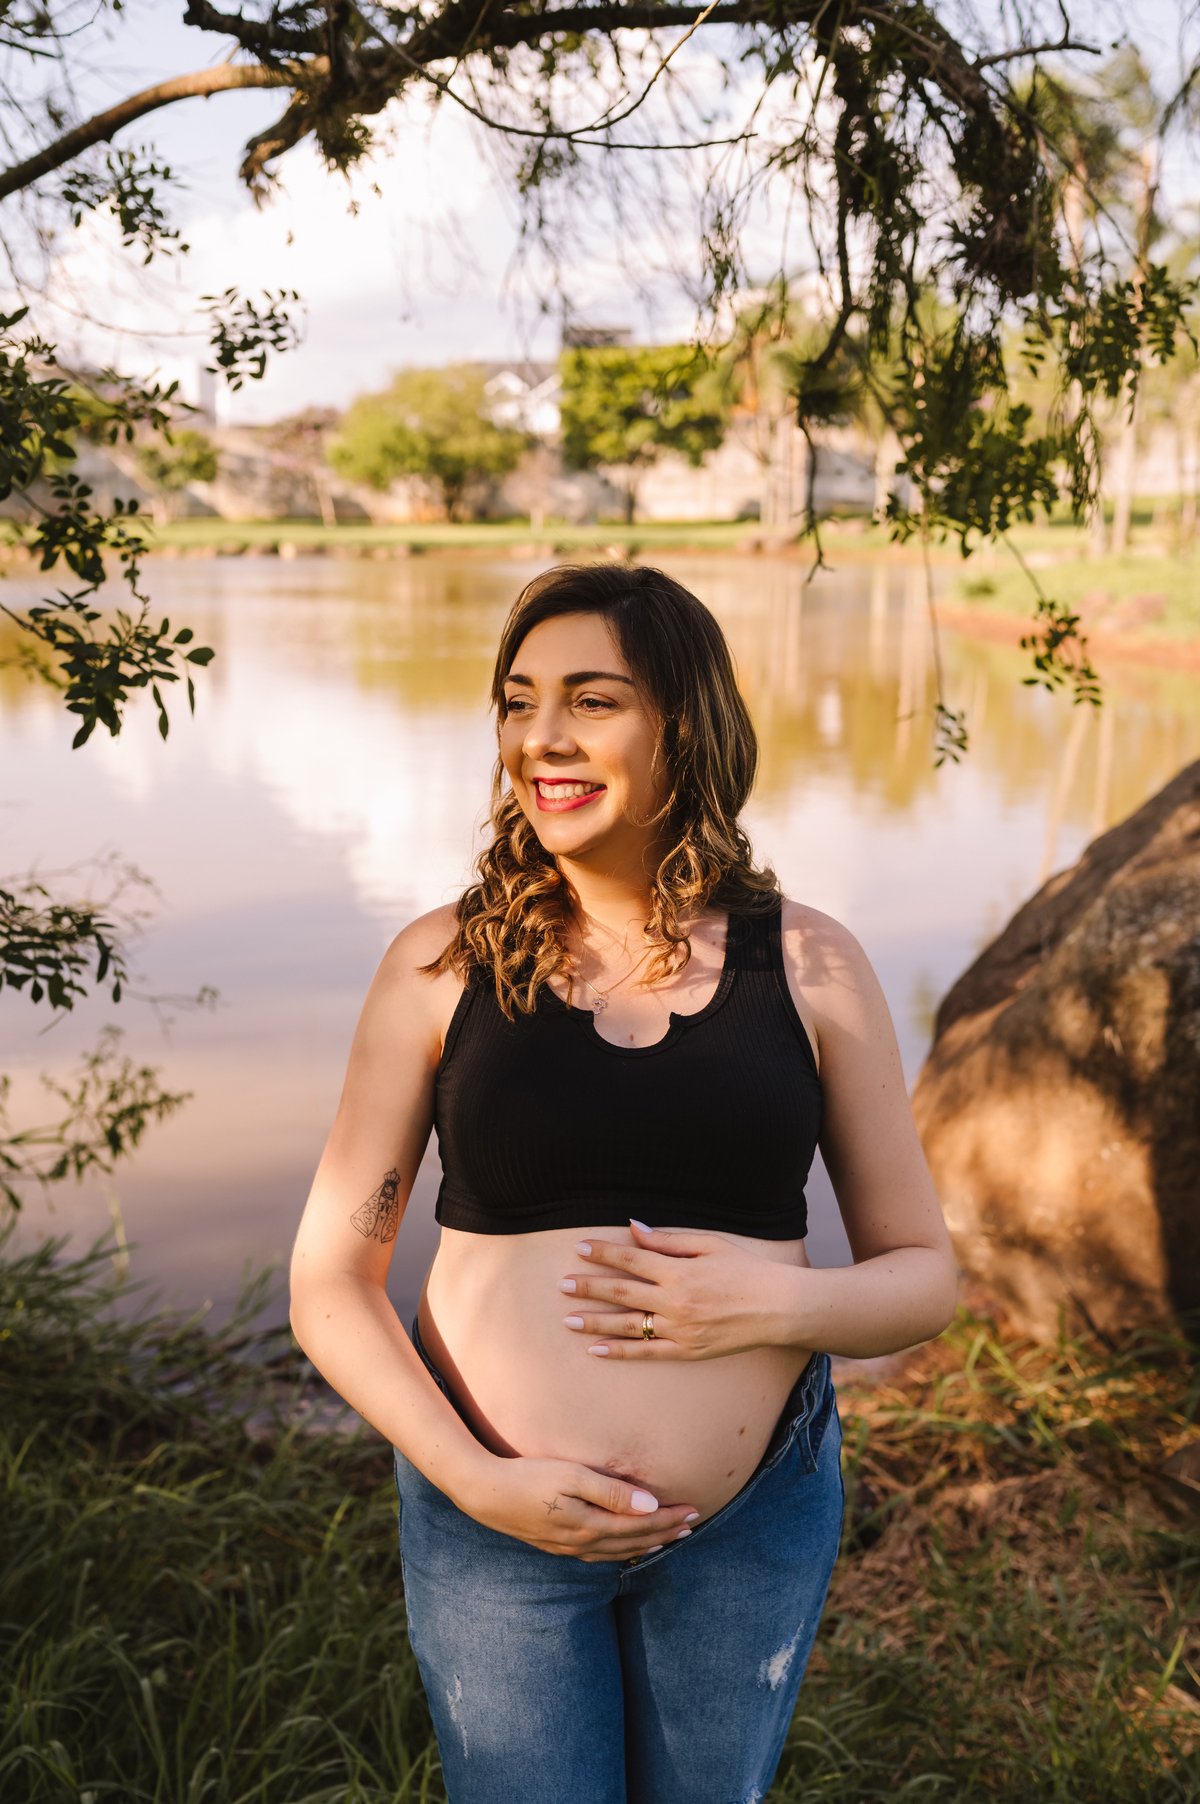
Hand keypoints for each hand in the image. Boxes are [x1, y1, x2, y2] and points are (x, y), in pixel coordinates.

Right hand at [459, 1452, 698, 1561]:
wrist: (486, 1494)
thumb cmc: (529, 1476)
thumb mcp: (572, 1476)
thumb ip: (612, 1491)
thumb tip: (650, 1505)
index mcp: (591, 1524)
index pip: (641, 1524)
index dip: (669, 1518)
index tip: (694, 1510)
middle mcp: (583, 1542)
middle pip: (634, 1541)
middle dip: (665, 1532)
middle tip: (691, 1525)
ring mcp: (568, 1547)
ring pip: (617, 1551)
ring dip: (645, 1544)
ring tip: (667, 1539)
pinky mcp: (556, 1545)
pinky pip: (598, 1555)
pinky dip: (619, 1551)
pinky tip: (623, 1547)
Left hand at [558, 1220, 802, 1360]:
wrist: (779, 1307)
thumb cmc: (745, 1269)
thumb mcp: (709, 1244)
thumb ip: (667, 1239)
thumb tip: (632, 1229)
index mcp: (679, 1270)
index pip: (630, 1259)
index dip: (603, 1253)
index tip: (579, 1248)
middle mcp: (675, 1301)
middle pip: (621, 1292)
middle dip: (588, 1287)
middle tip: (561, 1284)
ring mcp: (680, 1329)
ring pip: (626, 1326)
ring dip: (594, 1321)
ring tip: (567, 1319)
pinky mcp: (687, 1351)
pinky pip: (646, 1353)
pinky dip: (619, 1352)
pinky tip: (596, 1349)